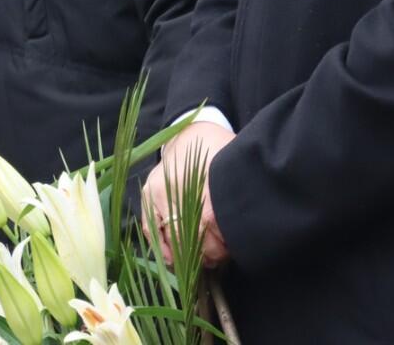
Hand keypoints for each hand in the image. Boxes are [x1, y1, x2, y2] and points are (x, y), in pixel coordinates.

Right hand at [141, 122, 233, 266]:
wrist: (191, 132)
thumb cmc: (218, 150)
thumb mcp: (233, 163)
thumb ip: (237, 189)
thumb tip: (248, 223)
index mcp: (202, 175)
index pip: (210, 219)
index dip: (221, 241)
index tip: (231, 249)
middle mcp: (176, 184)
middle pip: (190, 231)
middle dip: (206, 252)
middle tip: (218, 259)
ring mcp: (158, 190)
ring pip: (171, 234)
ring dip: (186, 254)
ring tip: (201, 261)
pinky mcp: (146, 196)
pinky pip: (151, 230)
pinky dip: (162, 248)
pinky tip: (173, 259)